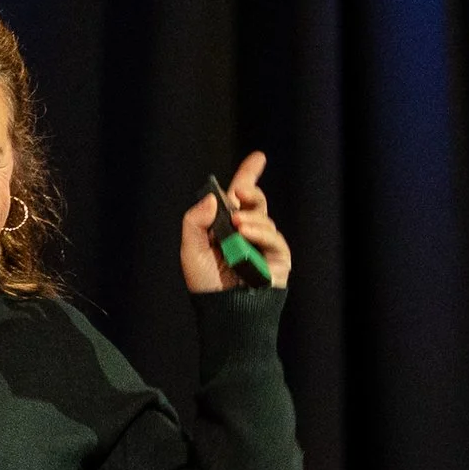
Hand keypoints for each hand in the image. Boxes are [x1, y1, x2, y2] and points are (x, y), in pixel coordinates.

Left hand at [180, 150, 293, 291]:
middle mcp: (247, 232)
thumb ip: (195, 222)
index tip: (259, 157)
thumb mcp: (191, 250)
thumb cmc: (206, 283)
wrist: (224, 312)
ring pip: (263, 218)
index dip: (249, 175)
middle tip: (240, 190)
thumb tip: (215, 197)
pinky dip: (260, 233)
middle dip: (250, 190)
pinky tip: (247, 234)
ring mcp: (263, 244)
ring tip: (238, 226)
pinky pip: (273, 238)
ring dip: (250, 219)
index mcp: (226, 226)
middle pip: (254, 201)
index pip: (238, 197)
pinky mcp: (277, 257)